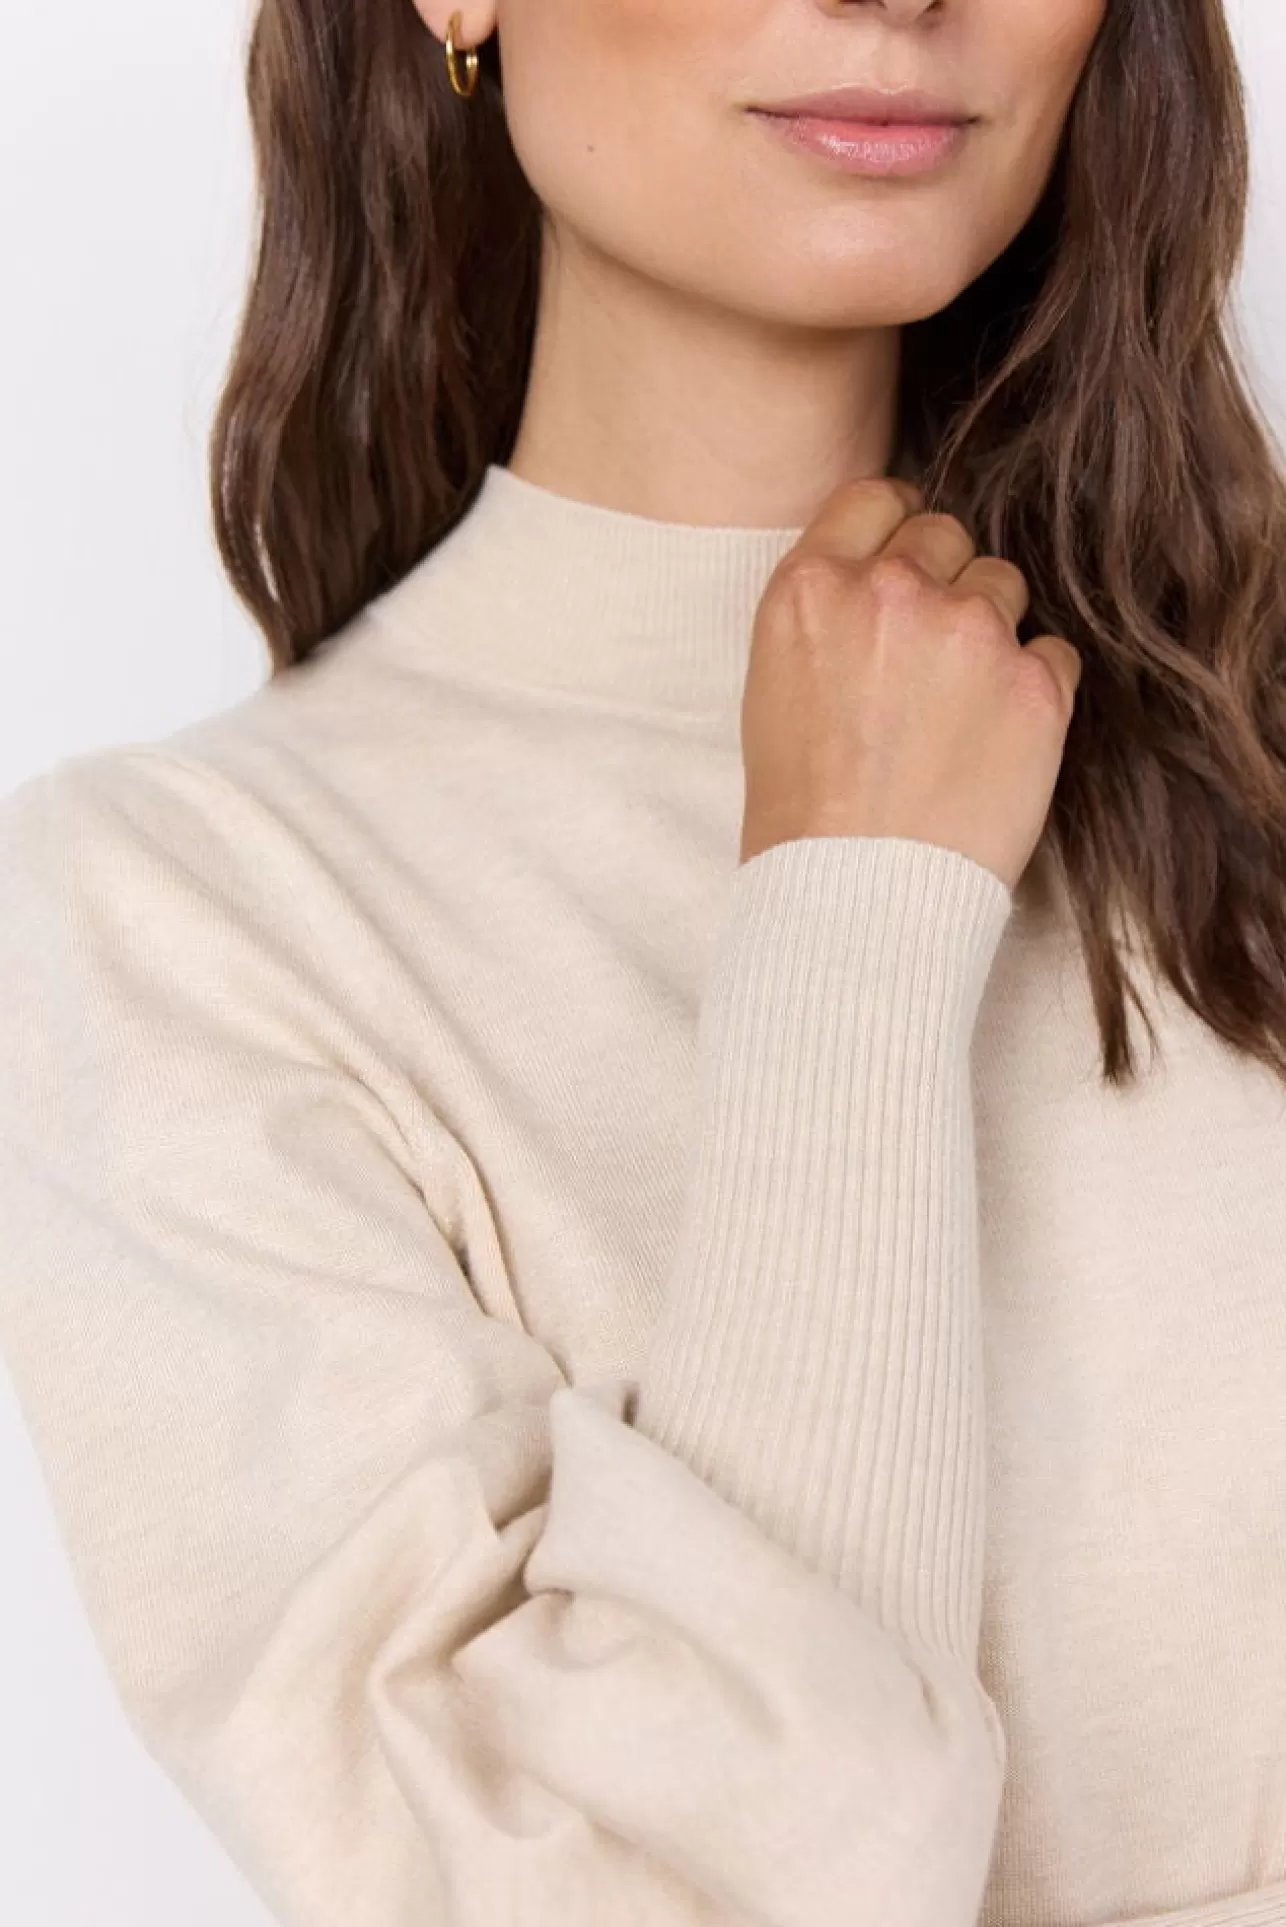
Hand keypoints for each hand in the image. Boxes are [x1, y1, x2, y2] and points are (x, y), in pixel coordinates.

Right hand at [739, 475, 1081, 892]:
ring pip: (1004, 586)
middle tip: (929, 659)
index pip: (876, 498)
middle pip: (946, 535)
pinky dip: (1033, 688)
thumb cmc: (803, 810)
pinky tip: (995, 739)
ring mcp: (970, 633)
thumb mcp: (775, 684)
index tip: (905, 564)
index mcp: (811, 588)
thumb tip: (881, 576)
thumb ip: (827, 611)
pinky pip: (1052, 652)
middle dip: (944, 583)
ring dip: (990, 632)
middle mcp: (892, 592)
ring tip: (959, 710)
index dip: (896, 529)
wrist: (855, 895)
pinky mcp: (1035, 685)